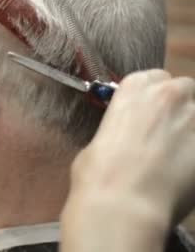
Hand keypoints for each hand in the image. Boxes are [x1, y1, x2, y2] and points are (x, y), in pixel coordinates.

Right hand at [61, 70, 194, 251]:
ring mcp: (194, 119)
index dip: (156, 97)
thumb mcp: (98, 141)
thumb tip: (127, 141)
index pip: (157, 77)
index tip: (152, 114)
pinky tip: (188, 169)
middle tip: (169, 135)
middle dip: (181, 107)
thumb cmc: (97, 174)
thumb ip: (119, 130)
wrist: (123, 204)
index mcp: (134, 88)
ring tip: (180, 154)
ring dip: (191, 129)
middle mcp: (168, 94)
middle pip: (186, 88)